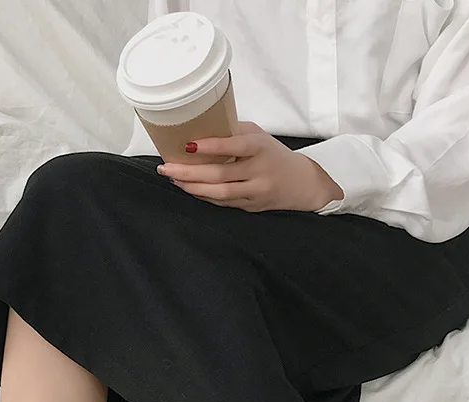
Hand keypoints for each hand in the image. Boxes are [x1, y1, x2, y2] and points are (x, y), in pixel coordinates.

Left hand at [157, 122, 343, 212]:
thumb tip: (199, 128)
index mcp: (261, 148)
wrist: (301, 183)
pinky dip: (203, 195)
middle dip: (189, 172)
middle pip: (220, 175)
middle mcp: (259, 171)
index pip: (235, 146)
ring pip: (219, 193)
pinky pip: (222, 202)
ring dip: (193, 187)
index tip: (189, 144)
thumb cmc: (274, 155)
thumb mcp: (258, 136)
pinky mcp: (250, 206)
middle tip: (167, 167)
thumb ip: (233, 133)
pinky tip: (189, 188)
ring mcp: (255, 191)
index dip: (212, 146)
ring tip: (174, 179)